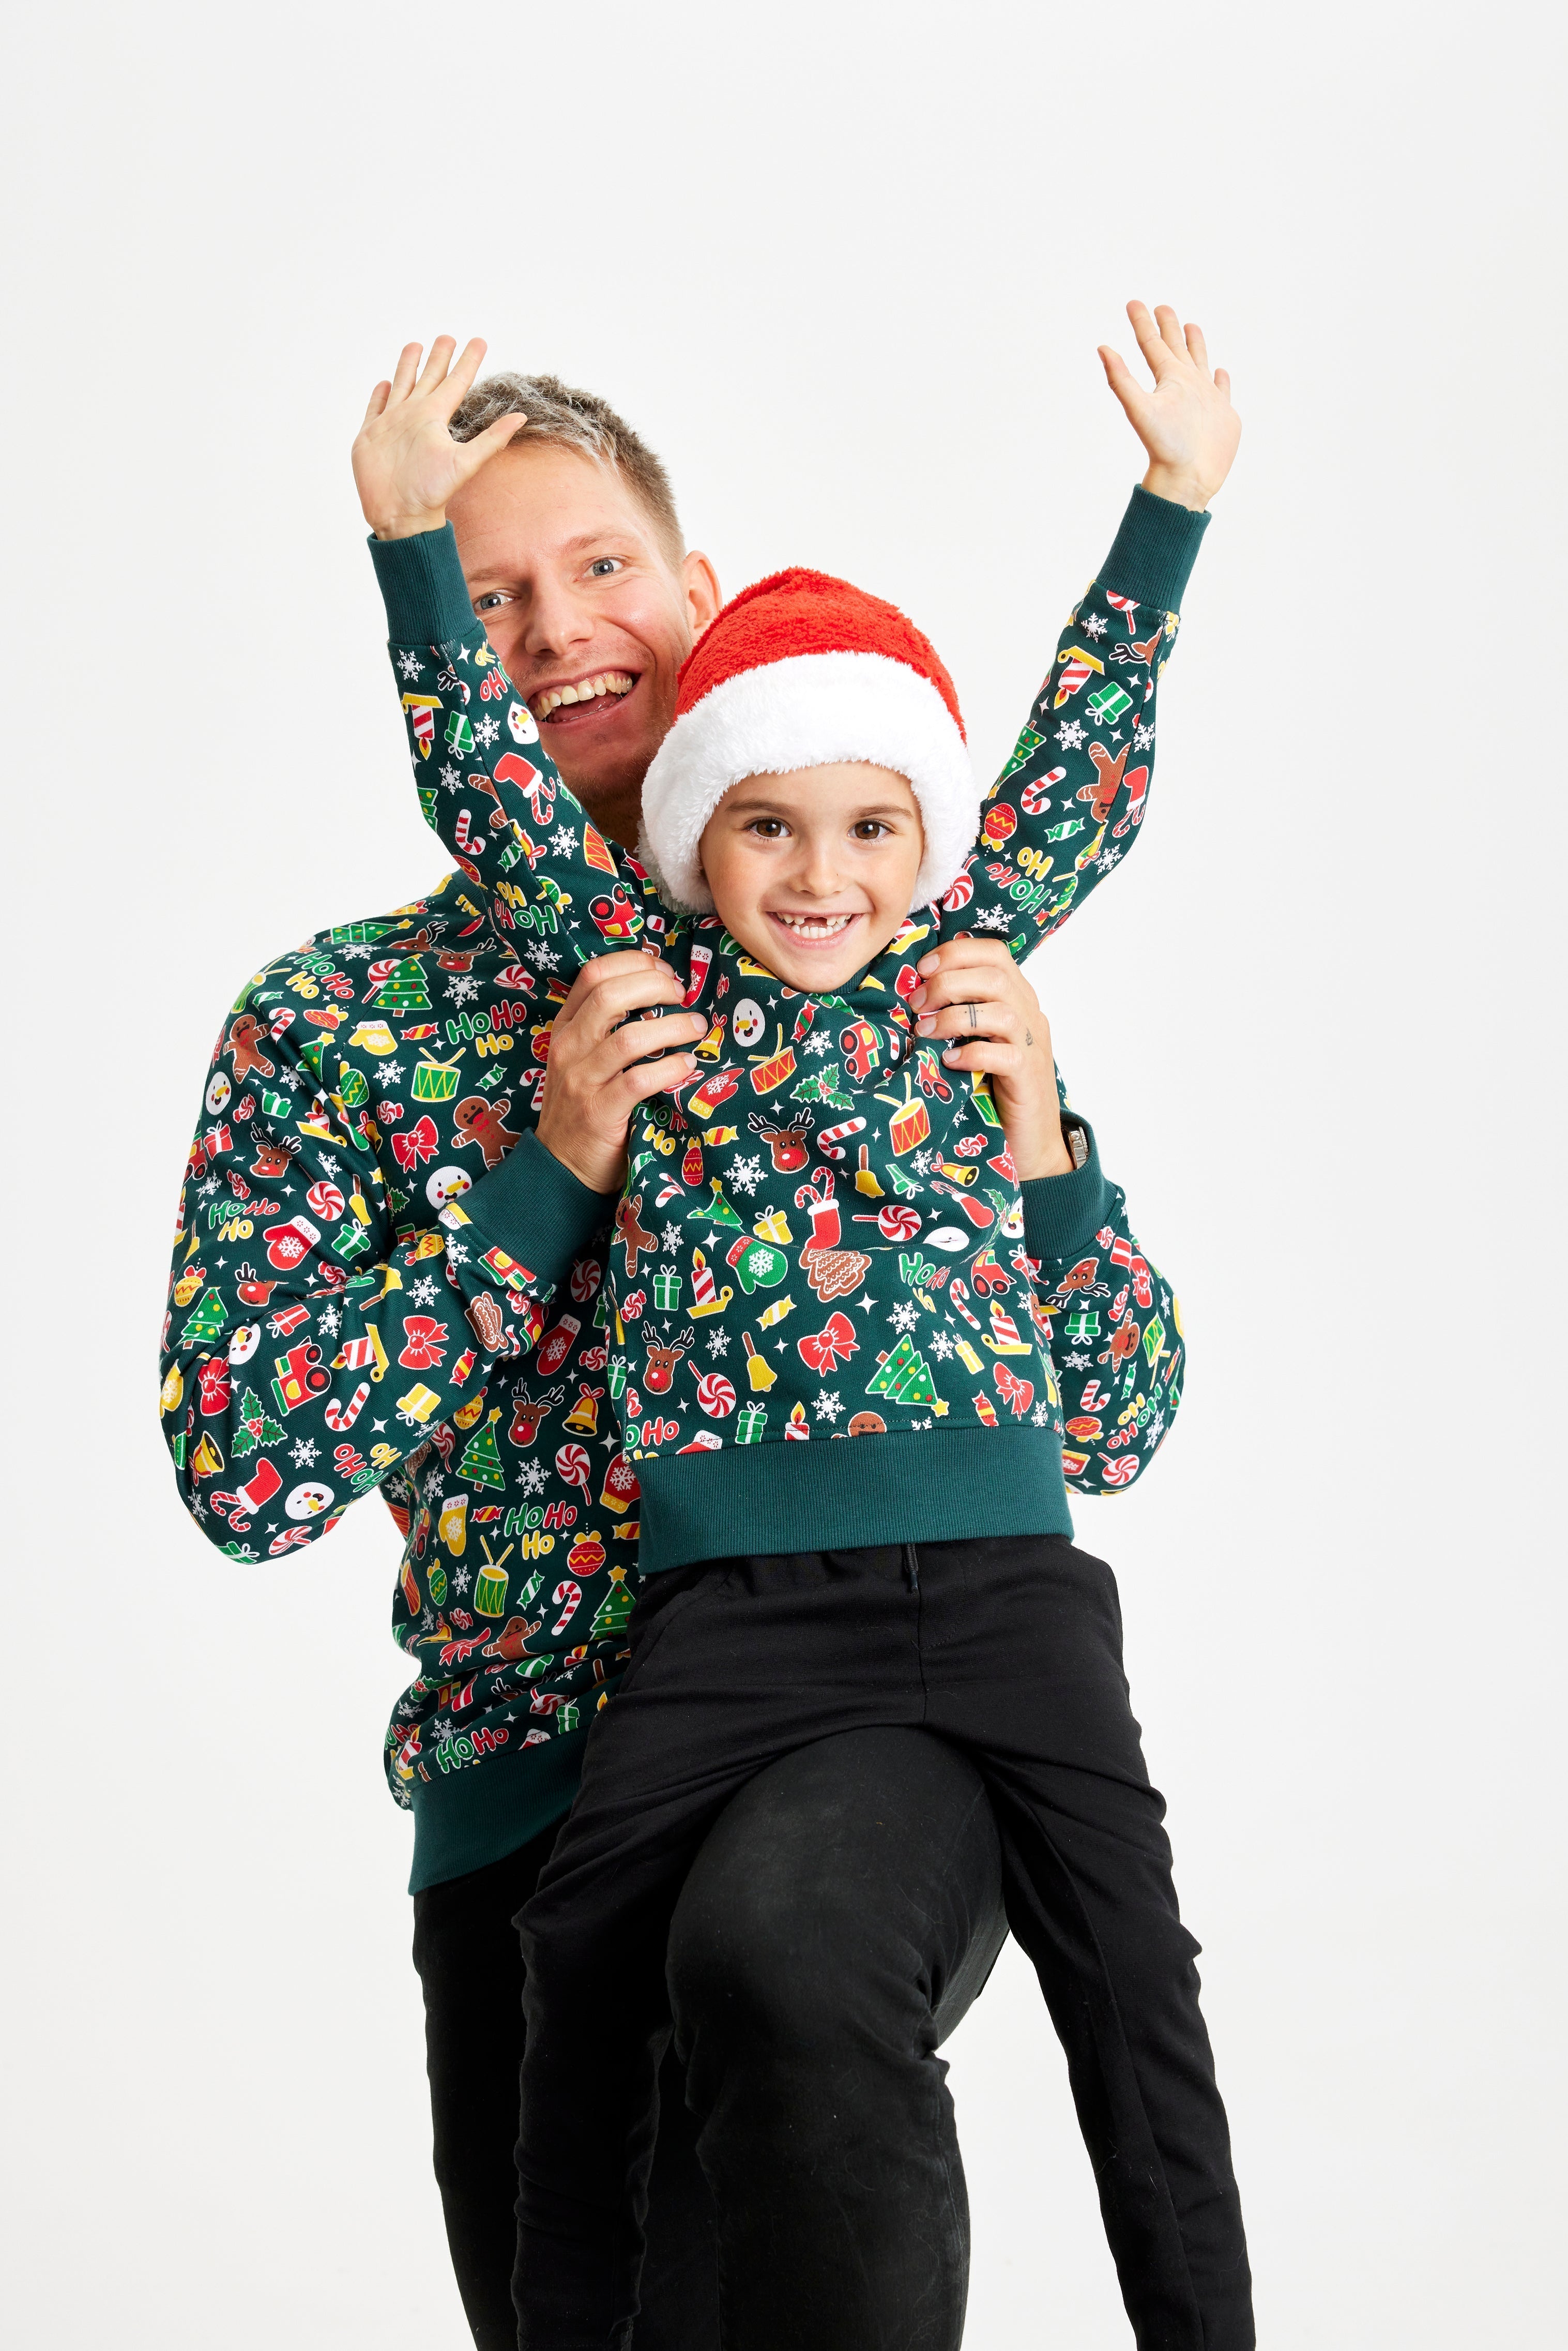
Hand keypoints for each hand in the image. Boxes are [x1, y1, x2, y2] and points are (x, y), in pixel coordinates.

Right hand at [352, 336, 527, 540]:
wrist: (399, 514)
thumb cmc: (432, 492)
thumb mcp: (466, 462)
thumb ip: (492, 439)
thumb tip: (522, 417)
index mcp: (435, 418)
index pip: (455, 382)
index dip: (467, 361)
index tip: (478, 341)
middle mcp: (415, 416)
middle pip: (429, 378)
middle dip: (437, 357)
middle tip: (446, 337)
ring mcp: (392, 424)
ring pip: (402, 385)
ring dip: (408, 367)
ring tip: (415, 346)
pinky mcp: (370, 434)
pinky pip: (375, 408)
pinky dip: (380, 395)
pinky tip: (385, 383)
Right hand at [535, 953, 708, 1193]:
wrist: (561, 1166)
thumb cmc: (584, 1106)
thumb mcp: (583, 1059)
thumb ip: (608, 1027)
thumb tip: (662, 991)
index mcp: (566, 1028)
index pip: (593, 974)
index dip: (634, 962)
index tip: (665, 970)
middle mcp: (569, 1048)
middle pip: (610, 995)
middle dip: (655, 985)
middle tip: (683, 995)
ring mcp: (582, 1081)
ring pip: (629, 1038)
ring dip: (672, 1027)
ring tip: (697, 1027)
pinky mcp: (600, 1113)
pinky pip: (639, 1081)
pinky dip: (670, 1069)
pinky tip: (688, 1065)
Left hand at [910, 938, 1072, 1179]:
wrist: (1031, 1141)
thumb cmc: (994, 1087)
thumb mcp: (976, 1039)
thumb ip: (959, 1012)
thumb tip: (912, 991)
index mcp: (1016, 997)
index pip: (993, 952)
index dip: (955, 953)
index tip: (921, 969)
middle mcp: (1029, 1014)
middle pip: (994, 975)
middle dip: (947, 983)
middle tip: (916, 1004)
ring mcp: (1032, 1045)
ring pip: (1000, 1011)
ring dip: (954, 1017)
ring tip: (925, 1031)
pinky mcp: (1028, 1076)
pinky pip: (1004, 1054)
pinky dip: (972, 1053)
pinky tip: (949, 1062)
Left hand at [1098, 301, 1239, 511]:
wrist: (1189, 478)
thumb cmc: (1165, 447)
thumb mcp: (1140, 408)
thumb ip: (1121, 379)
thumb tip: (1101, 348)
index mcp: (1167, 380)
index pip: (1151, 344)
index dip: (1143, 323)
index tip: (1133, 303)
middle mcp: (1185, 385)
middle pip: (1175, 348)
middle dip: (1169, 326)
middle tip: (1163, 307)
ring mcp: (1204, 399)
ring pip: (1199, 362)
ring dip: (1195, 345)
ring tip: (1192, 326)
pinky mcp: (1222, 413)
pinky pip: (1222, 389)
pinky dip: (1221, 379)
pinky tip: (1219, 371)